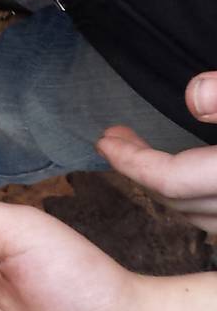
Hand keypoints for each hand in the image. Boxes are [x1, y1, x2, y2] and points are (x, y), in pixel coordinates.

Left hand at [98, 71, 216, 232]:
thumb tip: (193, 94)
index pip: (171, 180)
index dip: (131, 162)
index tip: (104, 141)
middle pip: (178, 200)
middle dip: (138, 170)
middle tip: (113, 141)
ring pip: (197, 214)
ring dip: (163, 186)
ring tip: (140, 152)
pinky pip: (215, 216)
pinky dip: (193, 197)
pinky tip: (187, 171)